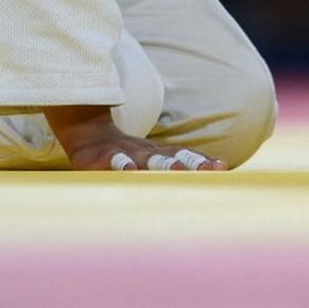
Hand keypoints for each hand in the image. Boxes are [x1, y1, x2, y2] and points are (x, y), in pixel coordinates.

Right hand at [43, 105, 225, 170]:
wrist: (87, 134)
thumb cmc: (126, 155)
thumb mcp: (150, 159)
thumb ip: (175, 165)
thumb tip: (210, 174)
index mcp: (158, 152)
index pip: (184, 154)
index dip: (202, 161)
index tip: (221, 168)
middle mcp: (145, 151)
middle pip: (172, 155)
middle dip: (190, 163)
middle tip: (208, 170)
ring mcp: (124, 153)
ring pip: (146, 157)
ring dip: (162, 163)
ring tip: (177, 170)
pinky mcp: (101, 158)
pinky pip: (112, 161)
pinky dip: (122, 166)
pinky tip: (130, 171)